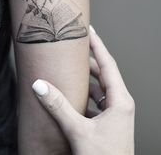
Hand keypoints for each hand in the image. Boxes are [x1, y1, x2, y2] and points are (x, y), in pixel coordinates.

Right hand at [31, 25, 134, 154]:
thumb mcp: (78, 130)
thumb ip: (58, 106)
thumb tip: (40, 85)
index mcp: (120, 100)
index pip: (108, 63)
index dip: (97, 44)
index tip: (89, 30)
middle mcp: (121, 103)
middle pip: (104, 72)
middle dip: (89, 57)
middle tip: (75, 45)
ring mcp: (116, 113)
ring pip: (101, 86)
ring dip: (88, 75)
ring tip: (73, 65)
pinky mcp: (109, 121)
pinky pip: (98, 99)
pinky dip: (87, 91)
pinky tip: (75, 92)